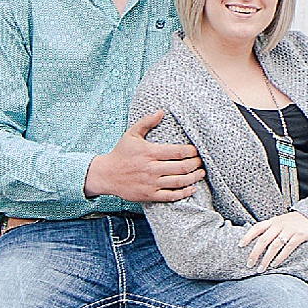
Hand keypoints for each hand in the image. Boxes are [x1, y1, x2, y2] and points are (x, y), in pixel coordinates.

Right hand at [84, 112, 201, 203]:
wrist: (106, 174)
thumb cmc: (121, 153)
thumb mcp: (131, 134)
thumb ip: (146, 122)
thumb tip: (161, 112)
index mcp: (149, 152)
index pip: (177, 151)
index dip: (192, 151)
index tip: (197, 151)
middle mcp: (151, 168)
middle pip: (182, 167)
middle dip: (196, 164)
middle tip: (201, 162)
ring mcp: (151, 183)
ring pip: (179, 182)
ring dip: (194, 178)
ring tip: (200, 174)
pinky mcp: (149, 195)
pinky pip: (171, 196)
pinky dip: (184, 193)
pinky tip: (192, 188)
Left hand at [240, 209, 307, 271]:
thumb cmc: (295, 221)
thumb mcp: (281, 221)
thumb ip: (270, 229)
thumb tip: (257, 241)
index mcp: (273, 221)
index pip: (257, 228)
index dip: (247, 236)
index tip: (240, 246)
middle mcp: (280, 225)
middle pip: (263, 240)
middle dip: (255, 253)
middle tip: (249, 264)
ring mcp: (290, 230)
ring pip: (274, 246)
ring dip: (266, 259)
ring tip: (261, 268)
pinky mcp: (300, 235)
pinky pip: (288, 248)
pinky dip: (280, 257)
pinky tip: (275, 264)